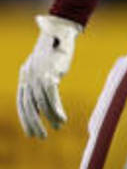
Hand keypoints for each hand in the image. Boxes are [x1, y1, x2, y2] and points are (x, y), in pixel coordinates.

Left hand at [17, 14, 82, 138]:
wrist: (59, 32)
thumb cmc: (55, 51)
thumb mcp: (44, 67)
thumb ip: (41, 83)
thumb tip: (42, 104)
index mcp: (25, 76)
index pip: (22, 103)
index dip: (26, 118)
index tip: (32, 132)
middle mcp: (28, 77)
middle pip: (28, 105)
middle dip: (33, 123)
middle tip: (40, 136)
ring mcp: (38, 75)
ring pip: (40, 102)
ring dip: (48, 117)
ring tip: (57, 127)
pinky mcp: (49, 73)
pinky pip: (50, 96)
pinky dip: (55, 109)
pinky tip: (61, 118)